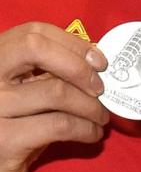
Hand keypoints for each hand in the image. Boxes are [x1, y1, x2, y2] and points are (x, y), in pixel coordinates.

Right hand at [0, 22, 108, 171]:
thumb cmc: (13, 128)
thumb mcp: (26, 94)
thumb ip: (49, 73)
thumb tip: (94, 55)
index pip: (33, 33)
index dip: (71, 43)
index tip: (98, 60)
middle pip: (35, 48)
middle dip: (77, 65)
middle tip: (100, 87)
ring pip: (56, 91)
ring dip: (90, 105)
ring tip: (101, 117)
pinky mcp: (5, 139)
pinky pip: (59, 124)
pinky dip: (85, 128)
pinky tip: (93, 134)